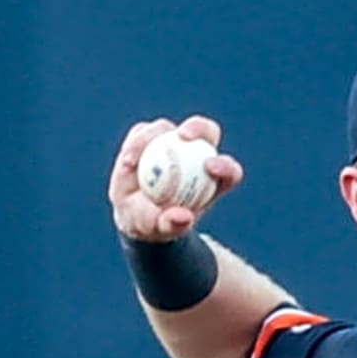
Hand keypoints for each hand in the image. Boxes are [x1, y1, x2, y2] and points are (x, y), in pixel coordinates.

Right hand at [107, 115, 243, 242]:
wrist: (134, 216)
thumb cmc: (156, 224)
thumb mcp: (161, 228)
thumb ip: (173, 224)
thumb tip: (183, 217)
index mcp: (214, 179)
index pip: (229, 169)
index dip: (225, 165)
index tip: (210, 167)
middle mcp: (197, 154)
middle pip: (207, 131)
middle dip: (199, 128)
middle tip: (183, 136)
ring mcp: (173, 142)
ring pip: (167, 128)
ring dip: (151, 138)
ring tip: (133, 162)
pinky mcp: (150, 136)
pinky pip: (142, 133)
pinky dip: (134, 145)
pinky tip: (127, 162)